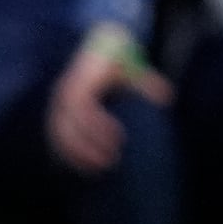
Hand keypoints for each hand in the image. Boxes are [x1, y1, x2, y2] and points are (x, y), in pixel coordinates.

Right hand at [48, 30, 170, 174]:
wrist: (94, 53)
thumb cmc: (116, 62)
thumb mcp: (132, 67)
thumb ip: (147, 83)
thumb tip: (166, 97)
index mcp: (81, 80)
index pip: (82, 106)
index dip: (97, 125)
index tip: (119, 138)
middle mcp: (64, 94)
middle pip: (67, 126)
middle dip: (87, 147)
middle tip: (111, 161)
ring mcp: (57, 107)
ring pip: (59, 136)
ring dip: (78, 156)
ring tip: (100, 170)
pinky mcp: (57, 117)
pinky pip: (57, 140)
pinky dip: (70, 156)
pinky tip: (87, 169)